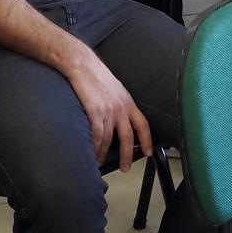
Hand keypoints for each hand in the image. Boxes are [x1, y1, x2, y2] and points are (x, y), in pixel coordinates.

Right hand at [61, 47, 152, 170]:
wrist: (82, 64)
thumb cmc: (96, 75)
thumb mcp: (115, 89)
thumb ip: (120, 104)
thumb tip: (119, 119)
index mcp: (128, 102)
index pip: (143, 124)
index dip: (147, 140)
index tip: (149, 153)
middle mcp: (120, 108)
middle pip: (128, 137)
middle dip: (128, 155)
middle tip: (125, 168)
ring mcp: (108, 110)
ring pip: (109, 140)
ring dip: (104, 153)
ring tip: (99, 162)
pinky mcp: (94, 111)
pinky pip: (96, 135)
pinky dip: (94, 147)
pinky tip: (92, 152)